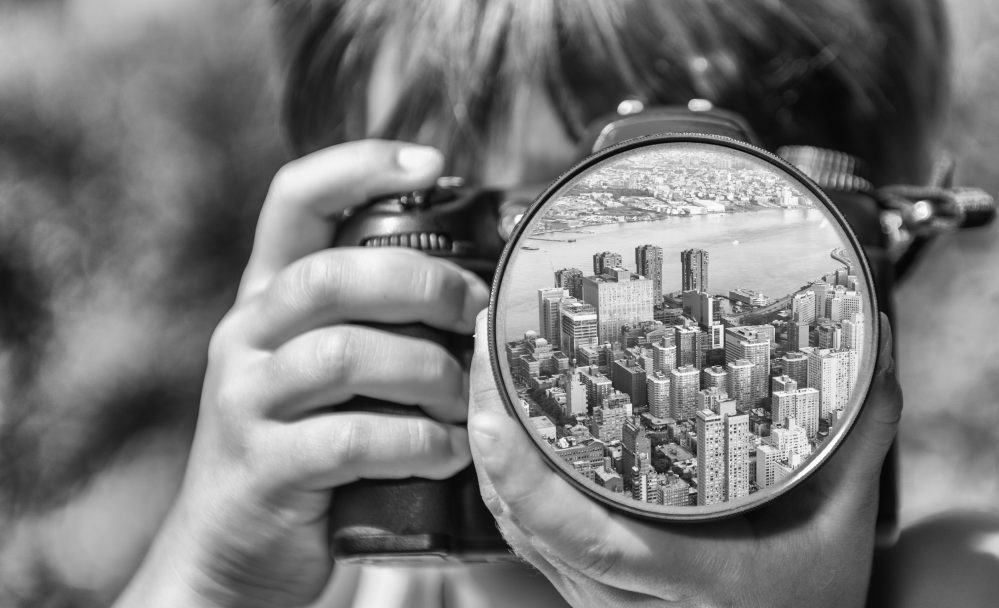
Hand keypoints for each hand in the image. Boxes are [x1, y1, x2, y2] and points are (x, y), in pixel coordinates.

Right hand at [115, 140, 488, 607]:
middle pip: (332, 274)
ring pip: (346, 355)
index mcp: (267, 297)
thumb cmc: (306, 444)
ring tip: (465, 399)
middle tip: (474, 311)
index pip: (294, 198)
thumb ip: (372, 321)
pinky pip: (351, 439)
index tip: (432, 162)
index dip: (359, 165)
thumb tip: (474, 285)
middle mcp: (246, 336)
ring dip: (428, 374)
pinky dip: (416, 442)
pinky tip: (446, 452)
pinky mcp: (266, 467)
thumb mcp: (322, 369)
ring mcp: (247, 401)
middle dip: (422, 285)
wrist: (234, 545)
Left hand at [468, 312, 900, 607]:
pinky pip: (524, 533)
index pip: (580, 533)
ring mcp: (595, 597)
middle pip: (524, 516)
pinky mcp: (585, 588)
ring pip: (513, 524)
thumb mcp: (842, 524)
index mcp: (685, 579)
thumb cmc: (809, 601)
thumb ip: (856, 436)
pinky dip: (503, 478)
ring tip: (488, 362)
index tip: (492, 405)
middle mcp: (623, 597)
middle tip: (487, 336)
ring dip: (488, 445)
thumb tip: (871, 344)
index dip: (521, 474)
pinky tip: (501, 424)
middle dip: (488, 424)